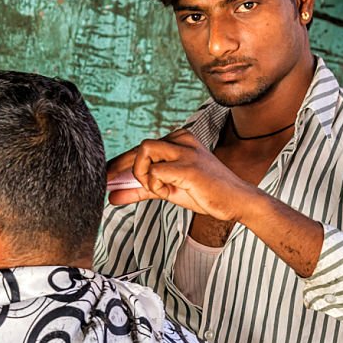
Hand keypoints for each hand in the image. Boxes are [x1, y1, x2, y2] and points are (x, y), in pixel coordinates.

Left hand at [105, 129, 256, 222]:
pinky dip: (156, 185)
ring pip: (144, 152)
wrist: (236, 202)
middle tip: (106, 183)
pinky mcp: (188, 166)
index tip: (105, 176)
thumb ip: (141, 190)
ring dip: (143, 174)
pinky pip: (155, 172)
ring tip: (158, 189)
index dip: (119, 162)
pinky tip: (169, 191)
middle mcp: (181, 140)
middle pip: (139, 148)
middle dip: (118, 167)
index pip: (141, 149)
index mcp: (178, 140)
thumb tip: (113, 196)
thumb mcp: (168, 190)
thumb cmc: (205, 194)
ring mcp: (185, 151)